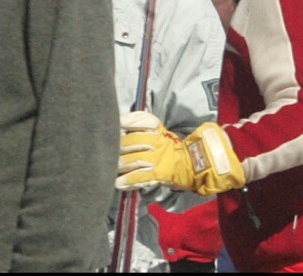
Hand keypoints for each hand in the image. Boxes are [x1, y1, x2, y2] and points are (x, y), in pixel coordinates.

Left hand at [116, 111, 245, 195]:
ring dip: (119, 165)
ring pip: (133, 159)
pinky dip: (127, 181)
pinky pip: (139, 176)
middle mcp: (158, 140)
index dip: (127, 121)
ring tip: (109, 169)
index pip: (142, 119)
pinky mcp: (159, 172)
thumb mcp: (160, 132)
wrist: (197, 165)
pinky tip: (118, 184)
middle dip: (117, 147)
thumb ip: (143, 128)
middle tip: (105, 151)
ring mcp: (158, 157)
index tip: (116, 123)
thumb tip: (121, 126)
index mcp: (159, 128)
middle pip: (132, 140)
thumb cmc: (174, 148)